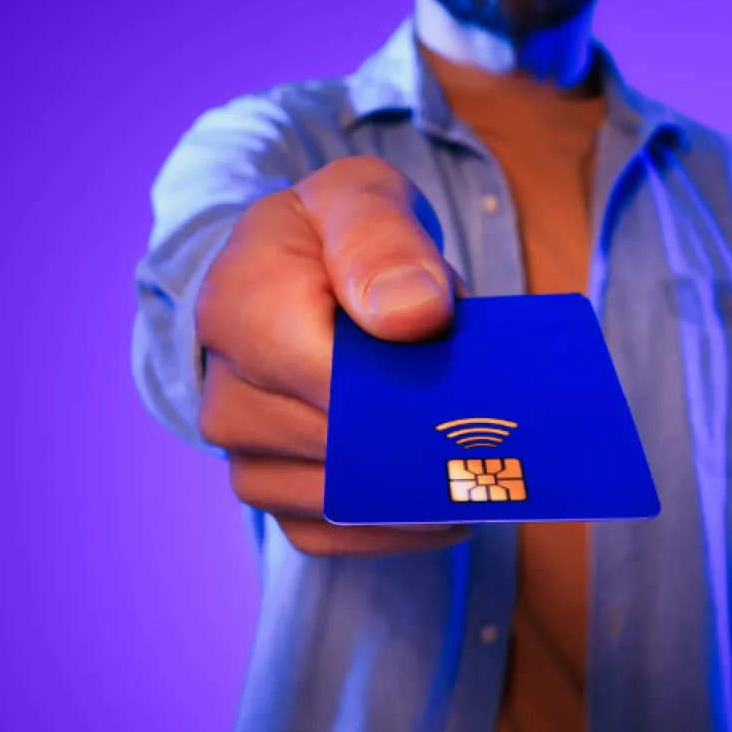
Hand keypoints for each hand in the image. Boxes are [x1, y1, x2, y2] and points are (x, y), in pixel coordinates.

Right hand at [195, 156, 471, 555]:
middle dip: (427, 441)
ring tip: (484, 459)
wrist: (285, 274)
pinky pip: (338, 534)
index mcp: (238, 309)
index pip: (331, 380)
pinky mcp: (273, 494)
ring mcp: (244, 455)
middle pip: (346, 448)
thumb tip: (414, 316)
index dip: (408, 394)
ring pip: (346, 499)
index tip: (474, 393)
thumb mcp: (359, 198)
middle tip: (505, 436)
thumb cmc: (331, 234)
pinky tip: (452, 501)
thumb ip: (382, 242)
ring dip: (419, 486)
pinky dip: (400, 525)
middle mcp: (225, 395)